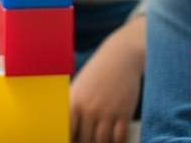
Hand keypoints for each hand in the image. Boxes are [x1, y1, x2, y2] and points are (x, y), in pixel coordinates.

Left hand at [70, 18, 144, 142]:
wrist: (121, 56)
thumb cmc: (98, 72)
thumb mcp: (79, 86)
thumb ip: (72, 106)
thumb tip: (67, 130)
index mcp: (74, 101)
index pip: (67, 132)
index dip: (70, 139)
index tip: (75, 139)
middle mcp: (89, 108)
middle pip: (85, 140)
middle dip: (87, 142)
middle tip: (90, 139)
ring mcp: (107, 111)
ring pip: (102, 142)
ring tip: (103, 140)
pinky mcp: (124, 112)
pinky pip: (119, 138)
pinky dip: (118, 142)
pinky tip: (116, 139)